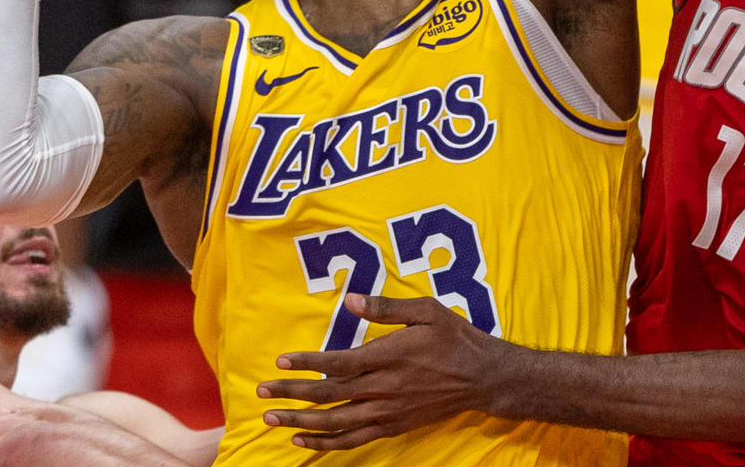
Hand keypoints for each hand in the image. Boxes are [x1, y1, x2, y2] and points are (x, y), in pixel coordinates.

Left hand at [256, 294, 506, 450]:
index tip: (280, 360)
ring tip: (272, 419)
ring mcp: (388, 412)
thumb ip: (387, 307)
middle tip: (262, 392)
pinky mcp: (393, 426)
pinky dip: (326, 443)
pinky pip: (353, 440)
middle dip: (292, 393)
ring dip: (300, 421)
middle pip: (328, 395)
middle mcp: (384, 388)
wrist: (483, 378)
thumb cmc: (455, 338)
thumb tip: (352, 300)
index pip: (337, 363)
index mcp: (389, 356)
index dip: (306, 363)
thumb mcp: (426, 310)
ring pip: (336, 422)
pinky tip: (304, 441)